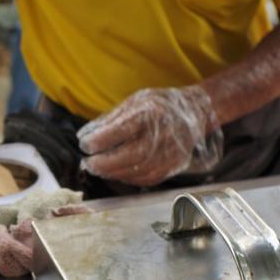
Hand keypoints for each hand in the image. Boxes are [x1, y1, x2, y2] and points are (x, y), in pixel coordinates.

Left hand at [77, 85, 222, 185]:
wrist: (194, 112)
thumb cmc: (158, 105)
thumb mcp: (134, 101)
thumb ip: (110, 119)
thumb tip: (84, 136)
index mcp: (151, 113)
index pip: (123, 130)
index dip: (100, 140)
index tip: (85, 145)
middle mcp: (164, 134)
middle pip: (132, 155)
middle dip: (105, 163)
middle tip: (88, 164)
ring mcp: (172, 152)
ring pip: (139, 170)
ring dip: (113, 173)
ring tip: (98, 169)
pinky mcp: (174, 166)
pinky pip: (147, 178)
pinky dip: (127, 178)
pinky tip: (115, 173)